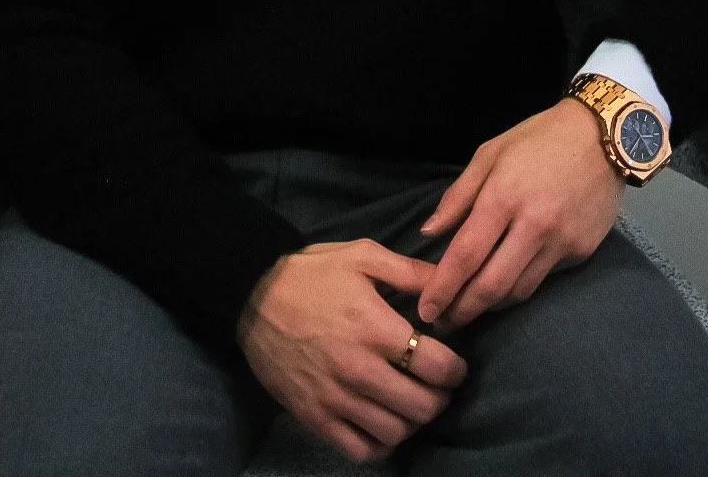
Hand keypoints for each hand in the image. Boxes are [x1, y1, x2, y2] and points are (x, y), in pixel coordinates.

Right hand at [236, 238, 468, 464]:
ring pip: (394, 433)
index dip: (456, 370)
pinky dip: (380, 445)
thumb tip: (447, 283)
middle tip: (436, 387)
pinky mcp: (314, 418)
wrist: (251, 295)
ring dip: (412, 422)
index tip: (455, 366)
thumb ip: (409, 271)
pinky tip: (383, 425)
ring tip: (410, 403)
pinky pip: (360, 451)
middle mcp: (359, 369)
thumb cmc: (311, 273)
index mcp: (374, 327)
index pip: (436, 366)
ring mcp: (335, 398)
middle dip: (439, 398)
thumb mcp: (362, 256)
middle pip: (421, 406)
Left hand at [415, 98, 626, 329]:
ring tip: (469, 310)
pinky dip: (519, 288)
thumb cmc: (538, 139)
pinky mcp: (580, 252)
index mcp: (503, 196)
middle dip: (462, 310)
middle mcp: (533, 225)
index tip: (426, 309)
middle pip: (491, 285)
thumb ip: (458, 195)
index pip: (466, 255)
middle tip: (443, 323)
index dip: (442, 288)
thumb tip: (429, 233)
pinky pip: (543, 280)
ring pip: (518, 291)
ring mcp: (560, 242)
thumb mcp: (490, 153)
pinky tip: (504, 286)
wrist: (604, 136)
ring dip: (490, 307)